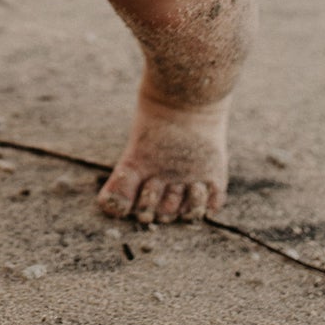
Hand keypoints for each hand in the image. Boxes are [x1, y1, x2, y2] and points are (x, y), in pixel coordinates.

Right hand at [97, 91, 230, 222]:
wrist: (182, 109)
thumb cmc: (153, 133)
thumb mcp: (134, 159)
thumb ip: (121, 186)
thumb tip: (112, 209)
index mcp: (147, 192)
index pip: (146, 215)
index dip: (147, 205)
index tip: (149, 181)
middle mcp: (169, 195)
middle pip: (167, 215)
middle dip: (166, 200)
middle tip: (165, 177)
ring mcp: (190, 190)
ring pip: (191, 213)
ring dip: (190, 203)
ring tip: (190, 184)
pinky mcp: (212, 184)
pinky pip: (213, 204)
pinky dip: (208, 200)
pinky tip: (201, 184)